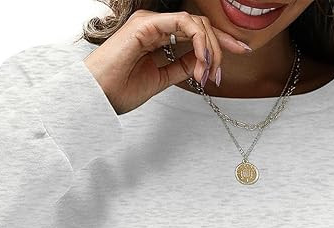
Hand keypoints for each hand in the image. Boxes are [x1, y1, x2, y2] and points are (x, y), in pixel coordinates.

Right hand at [82, 8, 252, 115]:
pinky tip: (201, 61)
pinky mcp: (147, 25)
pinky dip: (198, 42)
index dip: (218, 43)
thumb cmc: (118, 92)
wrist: (96, 99)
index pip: (194, 32)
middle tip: (227, 68)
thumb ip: (179, 67)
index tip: (238, 54)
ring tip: (210, 73)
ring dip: (210, 48)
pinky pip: (184, 24)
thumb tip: (200, 64)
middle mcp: (154, 25)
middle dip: (221, 45)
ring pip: (195, 24)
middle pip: (199, 25)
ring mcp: (150, 23)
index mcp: (156, 36)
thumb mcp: (160, 80)